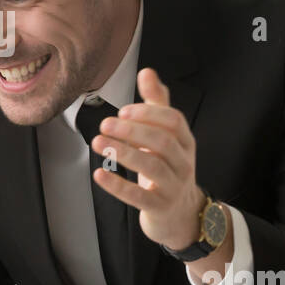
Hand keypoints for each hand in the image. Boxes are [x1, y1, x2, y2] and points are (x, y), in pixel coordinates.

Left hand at [86, 67, 205, 251]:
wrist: (180, 213)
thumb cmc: (167, 166)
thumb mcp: (166, 135)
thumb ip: (156, 104)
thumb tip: (147, 72)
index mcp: (185, 141)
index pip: (173, 120)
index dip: (148, 113)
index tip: (123, 110)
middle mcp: (184, 162)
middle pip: (163, 142)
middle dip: (133, 131)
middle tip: (105, 124)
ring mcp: (174, 186)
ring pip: (153, 168)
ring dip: (123, 153)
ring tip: (98, 143)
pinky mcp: (160, 207)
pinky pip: (139, 197)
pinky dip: (118, 185)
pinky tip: (99, 174)